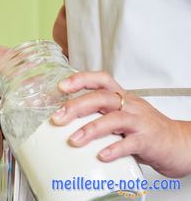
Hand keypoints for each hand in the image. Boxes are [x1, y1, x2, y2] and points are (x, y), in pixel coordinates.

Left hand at [51, 71, 190, 177]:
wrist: (180, 144)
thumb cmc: (147, 131)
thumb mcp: (122, 117)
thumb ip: (98, 116)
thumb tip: (65, 123)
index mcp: (122, 98)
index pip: (101, 80)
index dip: (81, 80)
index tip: (61, 87)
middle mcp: (130, 106)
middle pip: (102, 98)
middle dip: (77, 106)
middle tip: (58, 118)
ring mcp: (140, 122)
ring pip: (115, 119)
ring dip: (91, 129)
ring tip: (74, 140)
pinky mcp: (149, 141)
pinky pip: (130, 143)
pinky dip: (114, 149)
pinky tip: (101, 156)